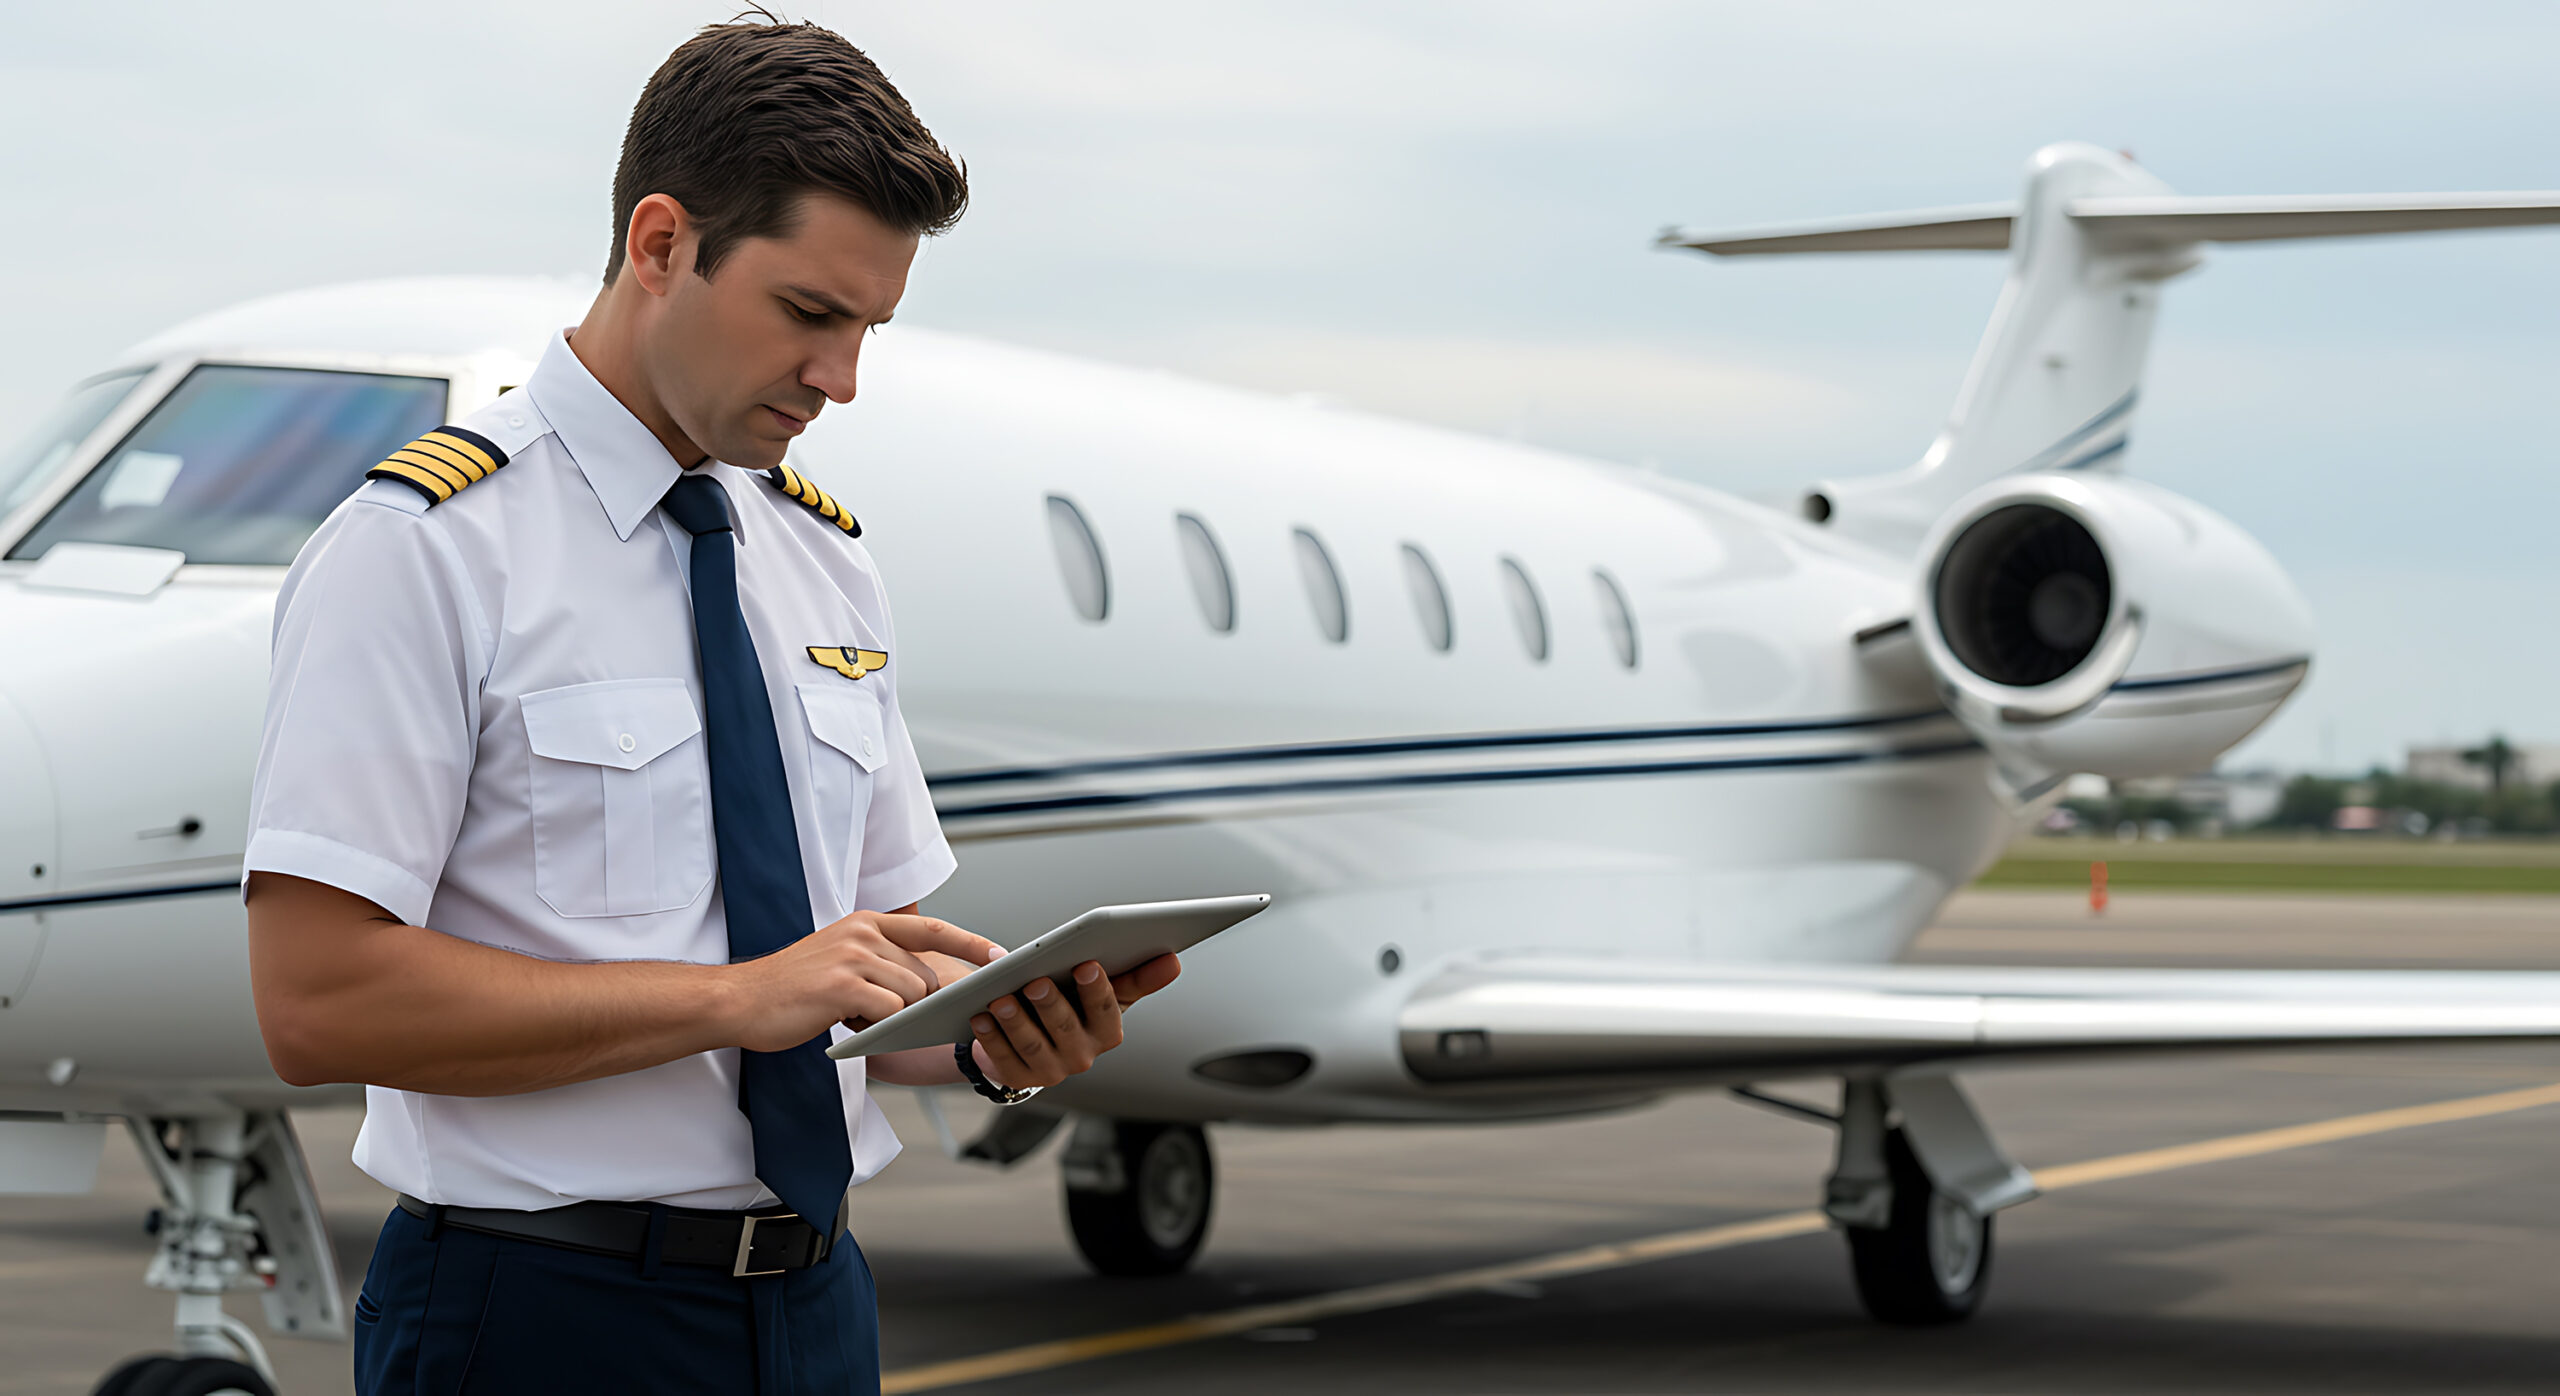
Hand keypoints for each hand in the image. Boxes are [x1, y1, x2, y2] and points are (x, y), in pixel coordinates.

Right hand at [722, 910, 1001, 1053]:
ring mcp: (854, 957)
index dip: (971, 943)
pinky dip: (877, 1027)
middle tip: (874, 1012)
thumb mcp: (839, 958)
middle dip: (915, 1003)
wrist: (740, 1001)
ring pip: (912, 995)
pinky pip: (890, 1012)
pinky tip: (846, 1023)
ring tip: (851, 1015)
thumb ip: (879, 960)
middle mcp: (864, 933)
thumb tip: (925, 986)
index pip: (933, 928)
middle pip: (926, 975)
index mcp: (866, 922)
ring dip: (891, 1017)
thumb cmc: (791, 989)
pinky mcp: (843, 986)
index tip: (1001, 956)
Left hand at [970, 953, 1181, 1088]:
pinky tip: (980, 1016)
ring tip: (1000, 998)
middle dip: (1050, 1004)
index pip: (1106, 1010)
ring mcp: (1050, 1070)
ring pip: (1032, 1045)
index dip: (1096, 989)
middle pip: (1065, 1028)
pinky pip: (1003, 1058)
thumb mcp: (1106, 991)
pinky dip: (991, 1037)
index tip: (1086, 964)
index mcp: (1107, 1032)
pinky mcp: (1018, 1078)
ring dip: (1016, 1021)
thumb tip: (1173, 960)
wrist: (1038, 1042)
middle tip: (1035, 981)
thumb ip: (1137, 976)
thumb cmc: (1075, 1007)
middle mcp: (1082, 1056)